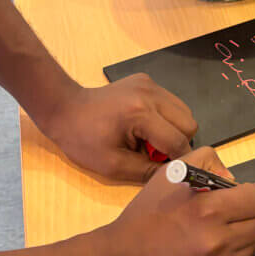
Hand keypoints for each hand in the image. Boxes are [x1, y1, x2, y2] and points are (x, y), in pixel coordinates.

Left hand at [38, 75, 198, 181]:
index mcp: (141, 114)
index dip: (178, 161)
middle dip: (179, 142)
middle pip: (189, 123)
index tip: (169, 170)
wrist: (65, 108)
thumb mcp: (113, 165)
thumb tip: (174, 175)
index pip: (178, 141)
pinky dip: (165, 116)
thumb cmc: (82, 139)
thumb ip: (147, 172)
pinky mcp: (146, 80)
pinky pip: (170, 102)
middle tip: (155, 153)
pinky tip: (144, 125)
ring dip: (174, 129)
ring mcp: (150, 84)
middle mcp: (151, 94)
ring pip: (184, 111)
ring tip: (150, 139)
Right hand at [99, 148, 254, 255]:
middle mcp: (218, 241)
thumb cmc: (145, 215)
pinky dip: (227, 255)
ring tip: (217, 231)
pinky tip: (205, 251)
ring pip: (253, 245)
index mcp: (208, 209)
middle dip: (249, 214)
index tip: (236, 195)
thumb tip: (232, 179)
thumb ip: (207, 162)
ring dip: (241, 235)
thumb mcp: (169, 174)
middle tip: (230, 212)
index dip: (249, 193)